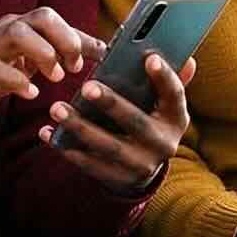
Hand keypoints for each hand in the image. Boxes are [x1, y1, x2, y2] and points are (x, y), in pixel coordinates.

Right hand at [0, 7, 101, 141]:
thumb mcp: (24, 62)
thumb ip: (55, 53)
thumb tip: (98, 48)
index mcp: (18, 28)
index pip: (54, 19)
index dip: (79, 36)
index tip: (98, 59)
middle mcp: (4, 32)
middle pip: (41, 15)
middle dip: (64, 37)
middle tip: (74, 66)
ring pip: (17, 33)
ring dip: (43, 54)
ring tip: (54, 78)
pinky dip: (16, 80)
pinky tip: (29, 94)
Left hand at [46, 54, 194, 195]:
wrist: (144, 169)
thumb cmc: (150, 122)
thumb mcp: (163, 105)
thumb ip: (169, 82)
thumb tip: (187, 57)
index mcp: (176, 119)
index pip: (175, 96)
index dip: (164, 78)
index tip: (149, 58)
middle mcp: (164, 144)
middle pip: (136, 122)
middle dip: (111, 104)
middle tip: (87, 87)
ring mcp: (142, 165)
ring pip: (108, 146)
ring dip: (80, 127)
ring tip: (57, 109)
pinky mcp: (120, 179)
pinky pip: (91, 164)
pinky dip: (68, 149)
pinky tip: (49, 134)